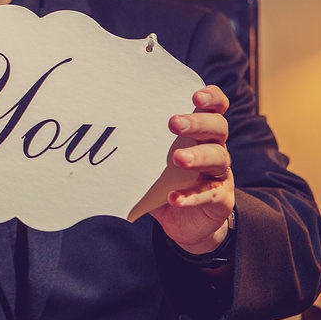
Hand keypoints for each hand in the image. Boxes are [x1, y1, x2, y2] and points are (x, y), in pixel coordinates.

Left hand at [149, 85, 234, 254]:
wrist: (187, 222)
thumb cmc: (167, 182)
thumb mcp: (153, 161)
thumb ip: (139, 147)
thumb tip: (100, 133)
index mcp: (201, 133)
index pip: (216, 108)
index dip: (211, 98)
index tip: (195, 96)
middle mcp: (216, 148)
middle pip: (217, 128)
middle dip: (198, 123)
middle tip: (174, 123)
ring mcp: (220, 174)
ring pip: (218, 158)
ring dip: (197, 156)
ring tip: (177, 158)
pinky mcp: (220, 199)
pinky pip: (209, 194)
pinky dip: (191, 196)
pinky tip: (173, 198)